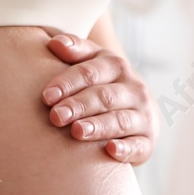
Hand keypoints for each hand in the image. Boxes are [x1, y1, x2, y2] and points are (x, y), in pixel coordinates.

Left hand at [40, 33, 156, 164]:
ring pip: (120, 121)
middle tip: (56, 116)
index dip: (68, 83)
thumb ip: (74, 49)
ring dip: (98, 126)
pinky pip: (138, 146)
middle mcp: (134, 90)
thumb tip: (54, 43)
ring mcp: (143, 116)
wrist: (137, 108)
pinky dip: (126, 149)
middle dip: (79, 106)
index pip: (90, 72)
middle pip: (104, 97)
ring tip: (77, 131)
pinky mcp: (147, 141)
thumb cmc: (101, 83)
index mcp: (116, 66)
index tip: (46, 96)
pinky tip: (110, 150)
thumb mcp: (90, 61)